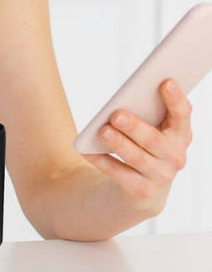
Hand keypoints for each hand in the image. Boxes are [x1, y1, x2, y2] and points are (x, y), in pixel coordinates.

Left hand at [82, 78, 192, 214]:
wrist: (143, 184)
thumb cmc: (144, 141)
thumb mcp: (150, 125)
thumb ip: (146, 110)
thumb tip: (125, 97)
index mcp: (181, 133)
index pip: (182, 114)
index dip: (176, 99)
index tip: (165, 82)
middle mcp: (175, 156)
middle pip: (154, 139)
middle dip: (135, 126)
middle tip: (116, 114)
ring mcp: (161, 175)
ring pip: (137, 158)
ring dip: (119, 143)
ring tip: (103, 131)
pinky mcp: (142, 190)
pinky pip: (119, 174)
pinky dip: (103, 161)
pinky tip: (87, 151)